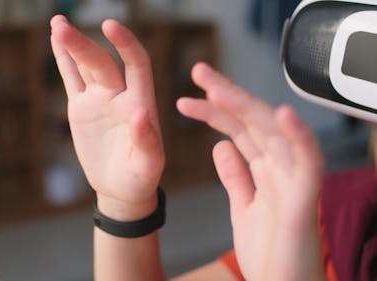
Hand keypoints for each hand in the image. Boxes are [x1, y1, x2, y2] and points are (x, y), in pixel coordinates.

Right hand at [50, 16, 164, 219]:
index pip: (136, 65)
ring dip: (72, 44)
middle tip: (61, 27)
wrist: (120, 188)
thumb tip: (141, 114)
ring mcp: (100, 100)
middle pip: (102, 62)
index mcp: (140, 103)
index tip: (110, 25)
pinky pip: (71, 79)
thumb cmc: (139, 179)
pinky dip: (63, 60)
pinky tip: (54, 40)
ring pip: (85, 66)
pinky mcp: (82, 108)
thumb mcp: (147, 166)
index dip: (125, 44)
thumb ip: (146, 141)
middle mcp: (120, 95)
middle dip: (83, 45)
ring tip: (57, 23)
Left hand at [177, 63, 325, 280]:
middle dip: (226, 96)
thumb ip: (236, 175)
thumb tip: (221, 146)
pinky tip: (281, 115)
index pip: (240, 131)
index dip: (217, 111)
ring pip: (274, 134)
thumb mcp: (243, 207)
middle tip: (199, 73)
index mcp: (267, 171)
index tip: (189, 97)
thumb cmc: (270, 252)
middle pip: (254, 123)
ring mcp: (294, 182)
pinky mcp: (305, 202)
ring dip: (248, 106)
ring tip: (217, 87)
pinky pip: (308, 164)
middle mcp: (281, 170)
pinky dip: (299, 138)